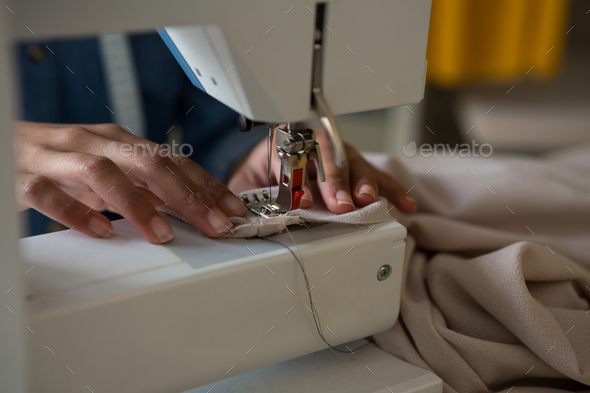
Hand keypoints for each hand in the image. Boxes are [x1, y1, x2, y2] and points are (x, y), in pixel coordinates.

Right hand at [15, 122, 247, 242]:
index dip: (206, 185)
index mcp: (117, 141)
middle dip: (187, 195)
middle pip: (148, 162)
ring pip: (103, 171)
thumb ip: (141, 185)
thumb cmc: (57, 161)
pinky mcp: (23, 177)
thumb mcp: (107, 170)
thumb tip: (187, 206)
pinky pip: (48, 191)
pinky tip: (98, 231)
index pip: (172, 160)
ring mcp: (57, 157)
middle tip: (214, 225)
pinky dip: (75, 211)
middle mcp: (92, 143)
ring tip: (162, 234)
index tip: (233, 210)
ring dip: (137, 204)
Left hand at [228, 127, 416, 213]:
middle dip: (335, 180)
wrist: (268, 170)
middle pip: (328, 154)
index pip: (291, 154)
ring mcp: (338, 154)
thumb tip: (263, 208)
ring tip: (366, 199)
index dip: (298, 177)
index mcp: (282, 142)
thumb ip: (251, 195)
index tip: (303, 200)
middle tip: (339, 204)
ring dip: (362, 182)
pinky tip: (403, 203)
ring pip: (353, 161)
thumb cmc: (260, 178)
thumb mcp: (246, 186)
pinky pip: (376, 176)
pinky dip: (390, 190)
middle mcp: (314, 143)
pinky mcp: (355, 168)